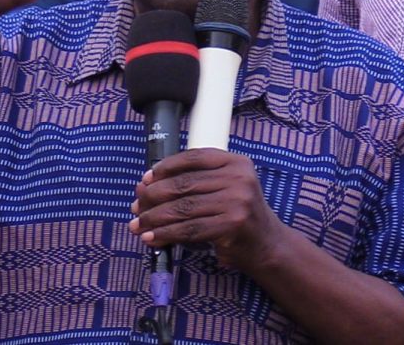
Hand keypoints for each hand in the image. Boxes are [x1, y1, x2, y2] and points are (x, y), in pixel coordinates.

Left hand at [129, 149, 288, 272]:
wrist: (267, 245)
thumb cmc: (237, 215)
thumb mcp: (224, 189)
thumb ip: (194, 183)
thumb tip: (146, 186)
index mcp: (236, 162)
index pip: (193, 158)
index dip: (165, 167)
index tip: (145, 179)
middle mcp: (239, 178)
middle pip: (184, 184)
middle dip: (153, 196)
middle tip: (136, 206)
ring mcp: (237, 201)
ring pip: (183, 208)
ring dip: (154, 217)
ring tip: (138, 225)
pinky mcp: (231, 225)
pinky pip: (189, 229)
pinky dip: (166, 234)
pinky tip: (152, 238)